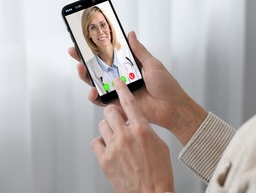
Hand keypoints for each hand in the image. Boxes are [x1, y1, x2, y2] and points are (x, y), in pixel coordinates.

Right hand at [68, 31, 207, 144]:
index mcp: (129, 66)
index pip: (109, 55)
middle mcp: (121, 78)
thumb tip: (130, 34)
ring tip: (81, 69)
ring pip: (96, 83)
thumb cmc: (166, 85)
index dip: (96, 49)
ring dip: (86, 76)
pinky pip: (102, 101)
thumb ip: (139, 51)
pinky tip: (92, 91)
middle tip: (75, 52)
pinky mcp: (118, 104)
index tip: (84, 40)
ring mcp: (118, 91)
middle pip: (98, 68)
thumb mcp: (152, 64)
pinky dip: (95, 96)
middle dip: (84, 60)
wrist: (173, 107)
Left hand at [91, 78, 173, 192]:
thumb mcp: (159, 145)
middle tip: (117, 118)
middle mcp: (126, 136)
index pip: (129, 102)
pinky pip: (96, 142)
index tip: (116, 82)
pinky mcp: (105, 160)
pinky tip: (109, 149)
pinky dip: (102, 143)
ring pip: (102, 125)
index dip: (121, 89)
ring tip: (116, 138)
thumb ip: (145, 130)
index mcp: (142, 130)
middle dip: (113, 112)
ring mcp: (113, 148)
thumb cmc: (159, 173)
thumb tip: (136, 124)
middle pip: (110, 111)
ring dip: (108, 128)